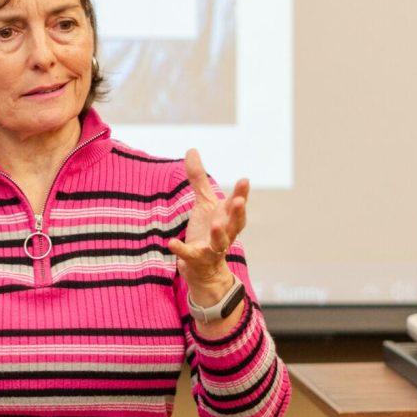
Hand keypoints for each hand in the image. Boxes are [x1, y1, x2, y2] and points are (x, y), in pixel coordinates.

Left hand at [166, 149, 248, 303]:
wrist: (202, 267)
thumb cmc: (206, 231)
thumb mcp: (204, 203)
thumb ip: (198, 178)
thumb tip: (192, 149)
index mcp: (227, 218)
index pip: (236, 205)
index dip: (241, 194)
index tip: (245, 180)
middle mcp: (224, 233)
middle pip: (235, 223)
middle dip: (237, 213)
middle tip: (238, 201)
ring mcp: (212, 248)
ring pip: (220, 242)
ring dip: (219, 234)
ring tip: (216, 224)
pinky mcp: (196, 259)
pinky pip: (190, 255)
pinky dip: (181, 250)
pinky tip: (171, 243)